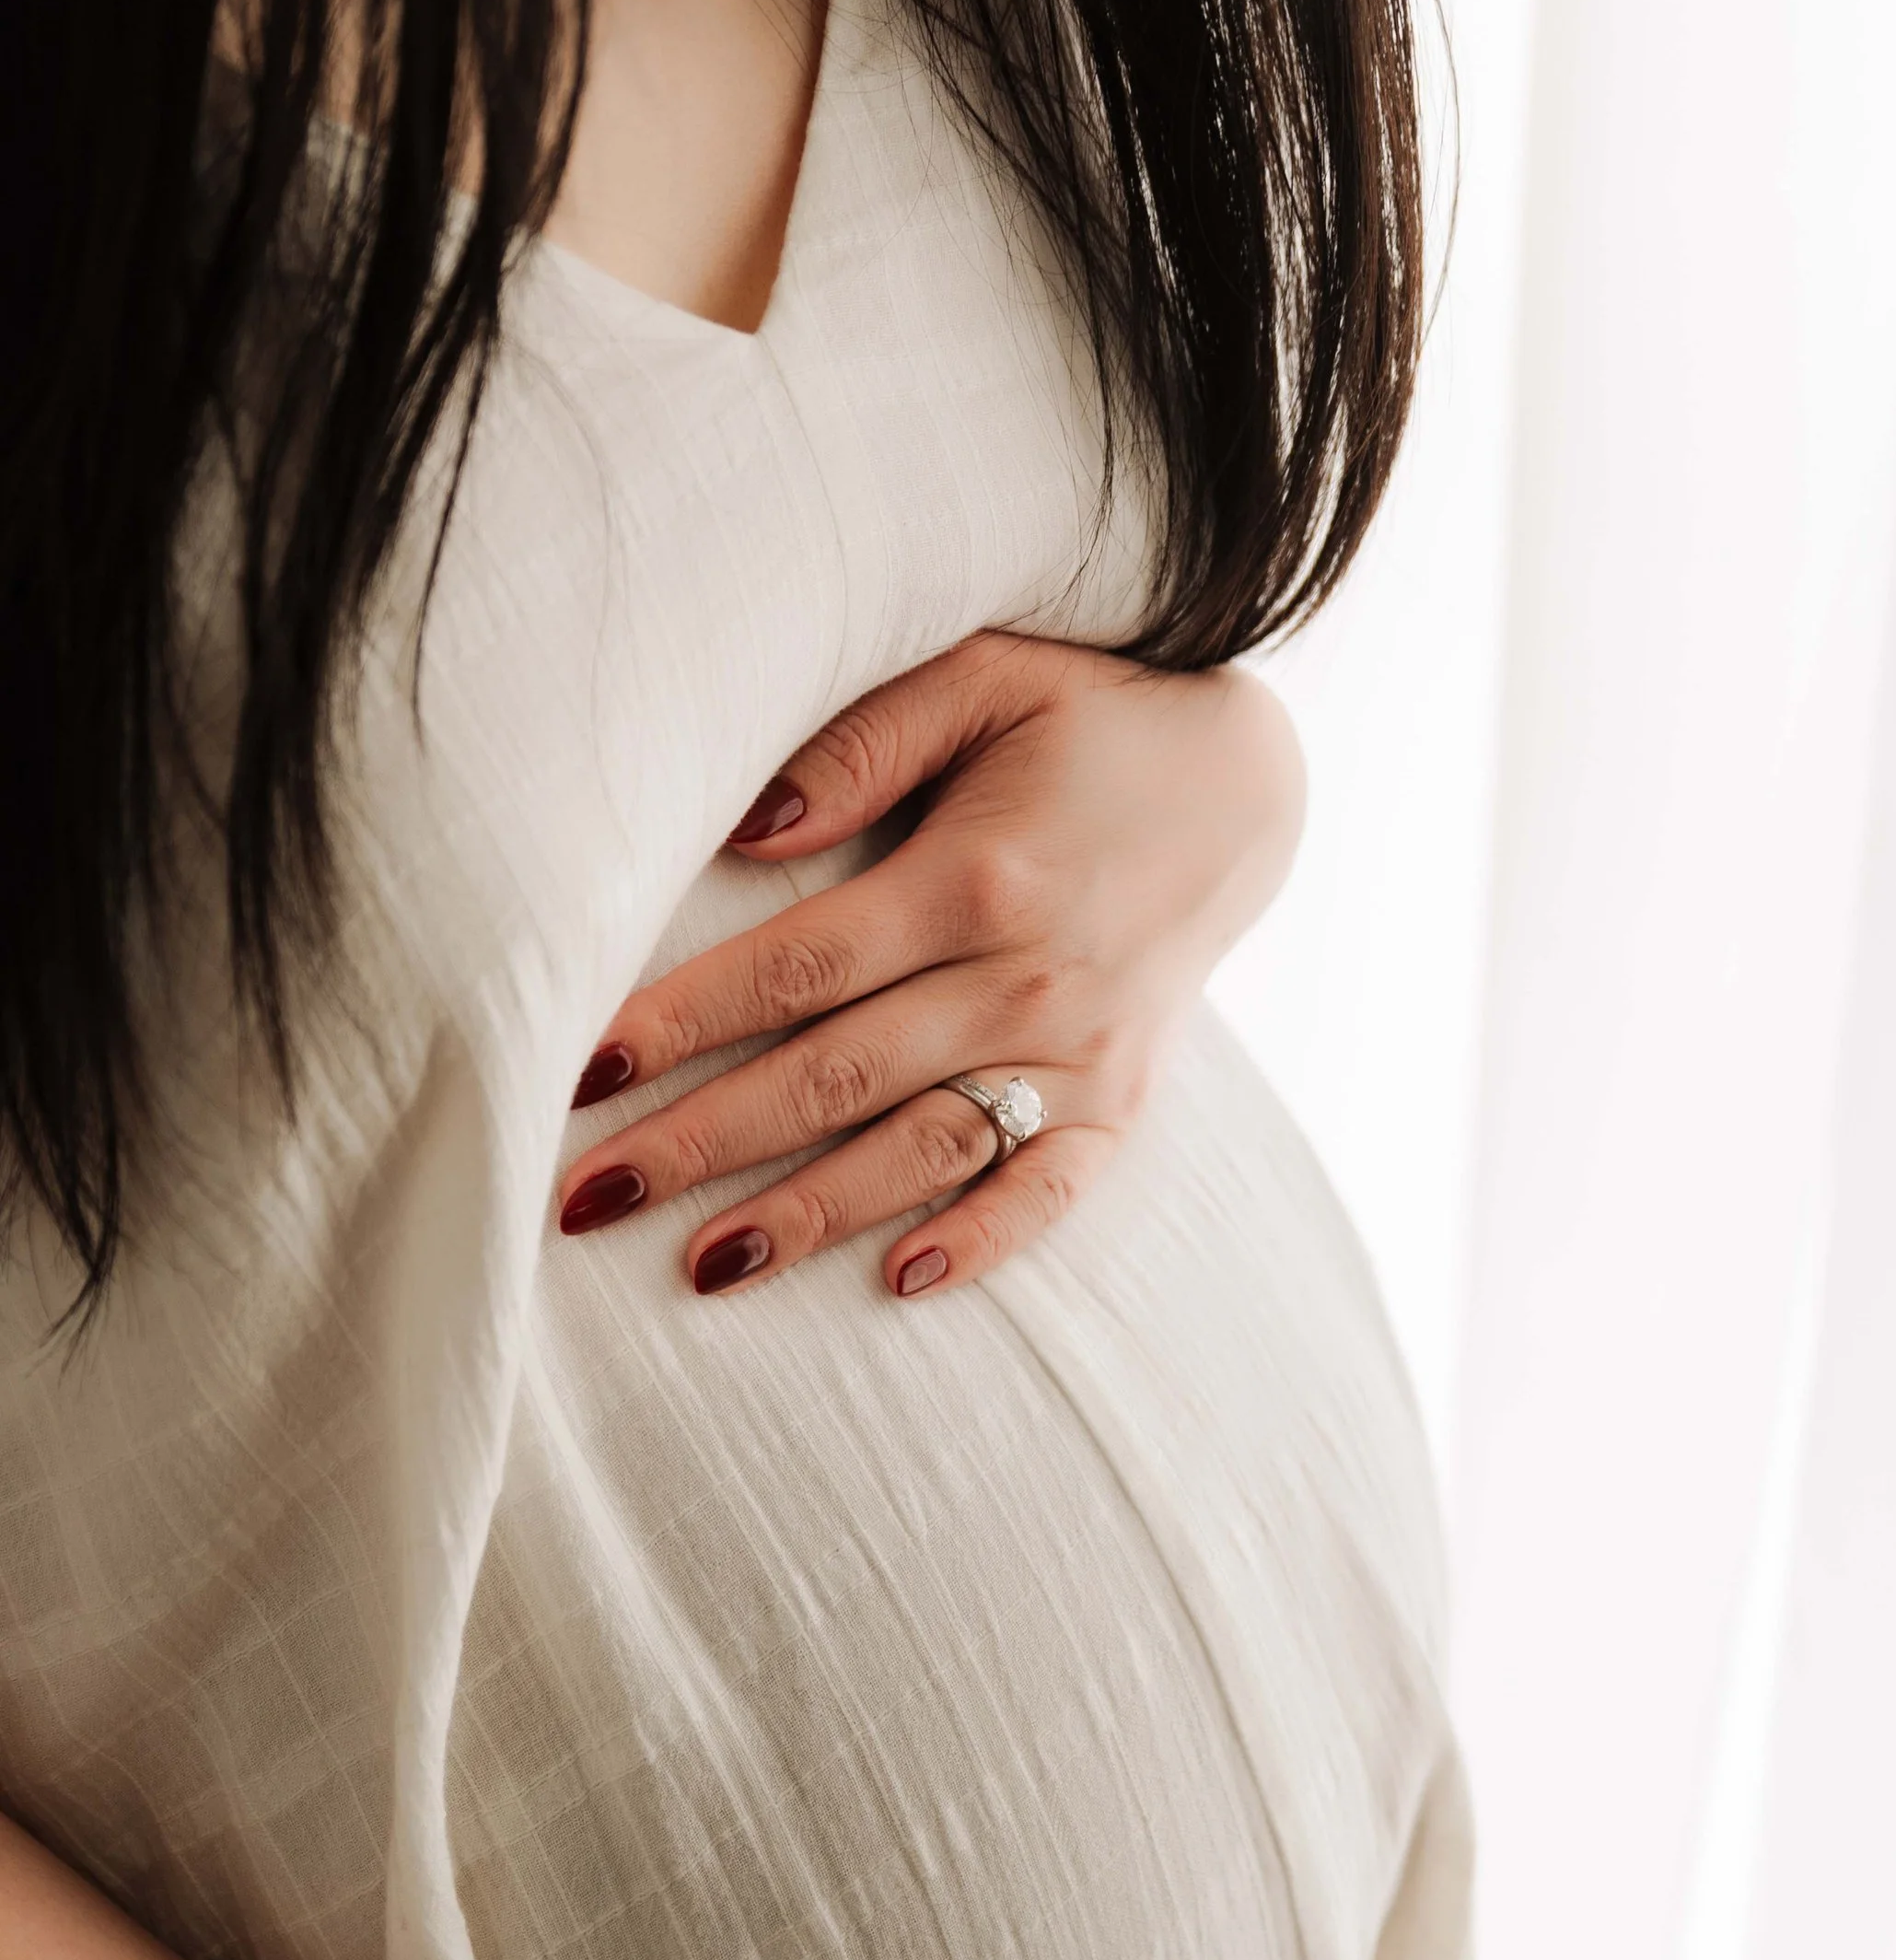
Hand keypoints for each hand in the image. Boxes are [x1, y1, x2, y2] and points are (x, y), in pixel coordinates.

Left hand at [555, 630, 1304, 1298]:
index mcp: (972, 877)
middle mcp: (1025, 978)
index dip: (683, 1022)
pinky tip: (899, 1282)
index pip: (795, 967)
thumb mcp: (983, 677)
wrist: (1247, 781)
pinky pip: (1051, 1189)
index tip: (584, 1072)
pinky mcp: (1125, 1098)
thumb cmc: (1090, 716)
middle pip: (832, 1077)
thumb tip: (744, 836)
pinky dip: (985, 1242)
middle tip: (588, 1200)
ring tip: (701, 1268)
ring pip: (921, 1150)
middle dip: (702, 1143)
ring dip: (809, 1216)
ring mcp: (1080, 1050)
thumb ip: (860, 747)